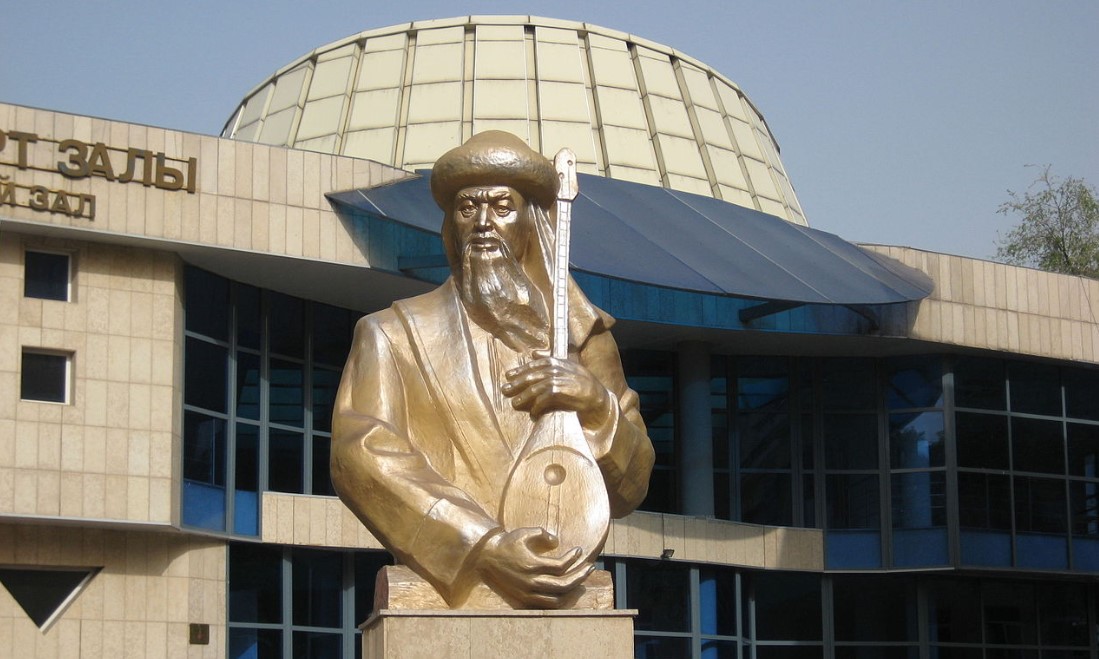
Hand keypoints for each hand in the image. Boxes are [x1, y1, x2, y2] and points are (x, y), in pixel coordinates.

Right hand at [476, 528, 592, 607]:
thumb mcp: (523, 533)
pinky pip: (547, 605)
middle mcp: (530, 582)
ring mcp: (527, 593)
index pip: (560, 566)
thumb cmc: (507, 543)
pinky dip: (561, 600)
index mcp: (531, 565)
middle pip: (563, 585)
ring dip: (573, 590)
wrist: (487, 557)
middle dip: (580, 576)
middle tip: (591, 567)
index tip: (579, 551)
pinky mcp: (525, 599)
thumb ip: (542, 534)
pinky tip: (568, 591)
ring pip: (557, 598)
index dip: (573, 558)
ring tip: (582, 579)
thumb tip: (557, 542)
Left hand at [501, 356, 612, 428]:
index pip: (535, 364)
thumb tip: (533, 353)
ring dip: (524, 396)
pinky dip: (537, 406)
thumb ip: (551, 359)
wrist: (598, 399)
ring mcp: (559, 380)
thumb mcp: (569, 367)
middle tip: (505, 390)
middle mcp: (557, 369)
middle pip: (531, 376)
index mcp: (558, 361)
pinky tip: (533, 412)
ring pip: (535, 388)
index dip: (520, 370)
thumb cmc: (583, 384)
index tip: (509, 376)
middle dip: (517, 383)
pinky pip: (543, 399)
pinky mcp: (561, 392)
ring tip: (515, 403)